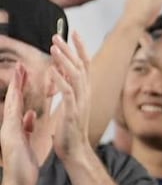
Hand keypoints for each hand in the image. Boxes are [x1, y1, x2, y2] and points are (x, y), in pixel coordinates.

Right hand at [0, 64, 39, 184]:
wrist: (19, 182)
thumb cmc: (23, 162)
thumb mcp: (27, 140)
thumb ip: (27, 126)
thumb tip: (30, 115)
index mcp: (16, 126)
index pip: (20, 102)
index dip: (23, 87)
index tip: (26, 71)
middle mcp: (10, 125)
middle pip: (14, 99)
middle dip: (18, 82)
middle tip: (21, 64)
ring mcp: (8, 130)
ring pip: (12, 104)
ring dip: (15, 88)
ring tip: (19, 72)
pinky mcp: (10, 136)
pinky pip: (13, 116)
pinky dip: (15, 105)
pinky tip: (16, 94)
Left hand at [50, 32, 92, 161]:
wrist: (75, 151)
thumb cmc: (70, 130)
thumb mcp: (71, 105)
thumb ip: (69, 89)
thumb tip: (63, 74)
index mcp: (85, 90)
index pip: (85, 64)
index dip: (80, 48)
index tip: (74, 33)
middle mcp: (86, 93)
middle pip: (81, 65)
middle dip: (70, 49)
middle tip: (57, 36)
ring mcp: (81, 101)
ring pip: (75, 75)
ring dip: (65, 60)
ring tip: (54, 47)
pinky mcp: (73, 111)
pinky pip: (67, 92)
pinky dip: (60, 79)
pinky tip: (52, 70)